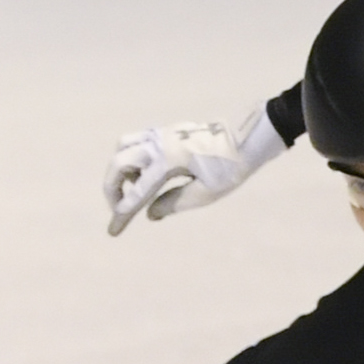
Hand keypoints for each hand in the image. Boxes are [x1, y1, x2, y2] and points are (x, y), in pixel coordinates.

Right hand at [102, 105, 284, 234]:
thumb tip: (149, 214)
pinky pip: (137, 141)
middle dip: (112, 188)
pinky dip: (133, 159)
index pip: (137, 191)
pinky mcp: (168, 131)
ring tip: (135, 187)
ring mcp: (163, 133)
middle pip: (118, 163)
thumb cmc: (232, 166)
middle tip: (120, 207)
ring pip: (123, 147)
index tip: (113, 232)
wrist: (251, 136)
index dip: (123, 214)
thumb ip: (173, 204)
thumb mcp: (206, 193)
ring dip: (120, 169)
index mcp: (169, 160)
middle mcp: (160, 143)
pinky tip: (149, 173)